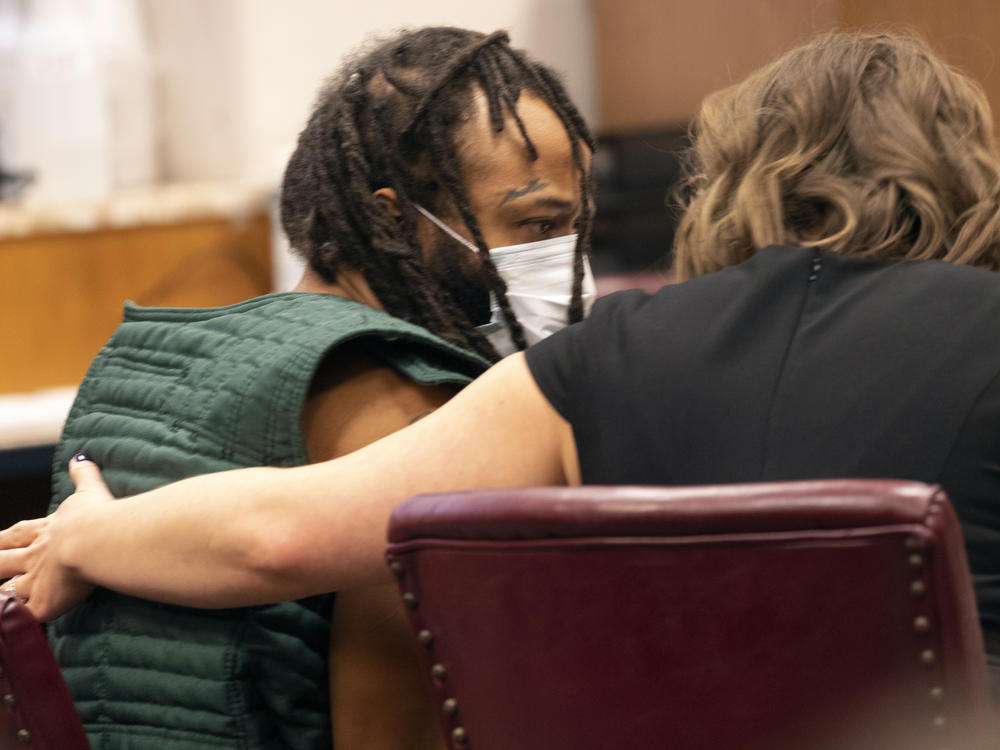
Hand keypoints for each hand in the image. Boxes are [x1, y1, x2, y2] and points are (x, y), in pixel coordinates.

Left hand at [0, 455, 113, 620]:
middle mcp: (36, 557)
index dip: (3, 539)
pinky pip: (24, 618)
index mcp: (47, 531)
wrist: (99, 540)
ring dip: (2, 594)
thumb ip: (85, 476)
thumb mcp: (91, 492)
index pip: (18, 534)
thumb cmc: (99, 517)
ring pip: (9, 592)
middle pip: (4, 562)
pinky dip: (15, 623)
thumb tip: (80, 458)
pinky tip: (9, 630)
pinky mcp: (45, 604)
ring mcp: (38, 581)